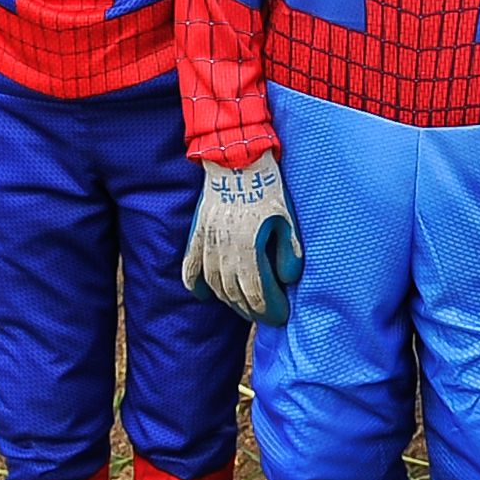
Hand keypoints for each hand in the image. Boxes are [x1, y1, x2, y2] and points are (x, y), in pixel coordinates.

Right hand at [182, 152, 302, 325]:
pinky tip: (204, 296)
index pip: (257, 292)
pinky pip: (190, 268)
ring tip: (245, 309)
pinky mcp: (196, 235)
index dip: (270, 309)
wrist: (237, 162)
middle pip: (235, 293)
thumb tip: (288, 280)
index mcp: (248, 248)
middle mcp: (224, 250)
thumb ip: (289, 252)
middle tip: (266, 318)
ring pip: (215, 285)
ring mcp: (206, 243)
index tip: (281, 318)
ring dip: (230, 302)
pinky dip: (195, 286)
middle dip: (252, 311)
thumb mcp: (287, 219)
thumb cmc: (269, 190)